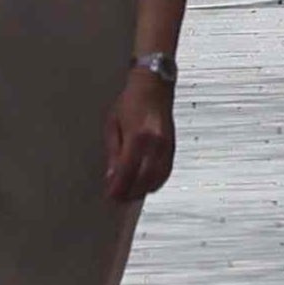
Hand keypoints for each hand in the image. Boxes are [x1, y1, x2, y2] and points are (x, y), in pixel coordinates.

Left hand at [106, 61, 179, 205]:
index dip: (118, 187)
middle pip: (143, 180)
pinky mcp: (173, 148)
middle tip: (118, 198)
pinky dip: (155, 182)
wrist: (154, 86)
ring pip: (157, 179)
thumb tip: (111, 177)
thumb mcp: (113, 125)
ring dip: (143, 190)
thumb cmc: (130, 101)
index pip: (127, 172)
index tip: (110, 196)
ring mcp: (167, 147)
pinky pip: (165, 172)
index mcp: (138, 137)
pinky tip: (145, 184)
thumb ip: (114, 153)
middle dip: (130, 193)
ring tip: (130, 193)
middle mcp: (155, 144)